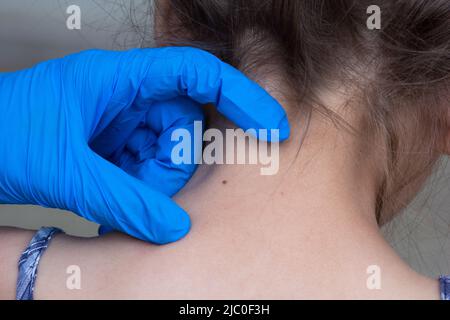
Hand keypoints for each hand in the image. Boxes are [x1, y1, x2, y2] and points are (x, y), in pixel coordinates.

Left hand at [0, 47, 289, 243]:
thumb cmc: (0, 134)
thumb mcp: (65, 169)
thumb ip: (123, 200)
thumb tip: (172, 226)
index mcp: (115, 79)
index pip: (193, 73)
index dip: (238, 95)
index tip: (268, 124)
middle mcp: (123, 96)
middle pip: (181, 122)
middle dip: (174, 160)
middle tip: (151, 186)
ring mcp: (117, 121)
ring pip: (164, 148)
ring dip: (153, 180)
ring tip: (121, 196)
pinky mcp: (109, 145)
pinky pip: (143, 164)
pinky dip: (139, 187)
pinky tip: (118, 199)